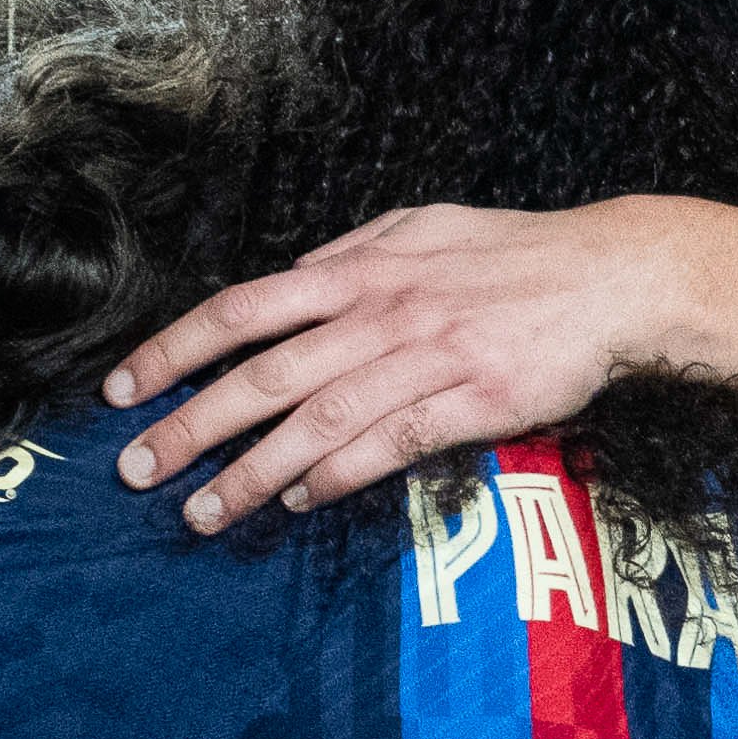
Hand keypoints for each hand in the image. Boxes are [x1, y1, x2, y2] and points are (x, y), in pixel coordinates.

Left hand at [104, 202, 737, 528]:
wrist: (613, 275)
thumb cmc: (516, 255)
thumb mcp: (422, 228)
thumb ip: (352, 256)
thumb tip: (289, 281)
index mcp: (359, 267)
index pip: (242, 309)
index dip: (175, 349)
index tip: (124, 389)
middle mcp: (381, 310)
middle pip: (265, 373)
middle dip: (190, 424)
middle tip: (137, 469)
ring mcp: (427, 356)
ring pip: (318, 418)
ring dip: (252, 470)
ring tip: (204, 511)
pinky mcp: (474, 400)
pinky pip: (392, 443)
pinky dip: (340, 473)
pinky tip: (300, 499)